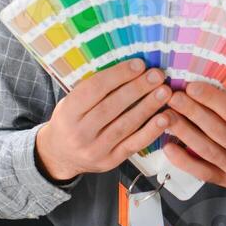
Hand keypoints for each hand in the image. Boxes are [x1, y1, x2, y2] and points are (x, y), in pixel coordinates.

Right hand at [36, 59, 173, 181]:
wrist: (61, 156)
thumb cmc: (71, 121)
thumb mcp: (70, 102)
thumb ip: (93, 89)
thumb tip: (128, 68)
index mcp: (67, 112)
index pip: (94, 90)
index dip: (118, 75)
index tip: (139, 64)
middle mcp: (79, 132)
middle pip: (111, 107)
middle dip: (137, 89)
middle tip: (157, 75)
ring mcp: (95, 149)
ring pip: (125, 126)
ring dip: (148, 107)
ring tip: (164, 92)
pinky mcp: (110, 161)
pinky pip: (133, 145)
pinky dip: (151, 131)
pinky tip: (165, 118)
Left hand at [160, 81, 225, 197]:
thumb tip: (221, 84)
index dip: (212, 99)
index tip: (193, 86)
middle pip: (216, 131)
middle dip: (192, 111)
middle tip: (172, 96)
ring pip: (206, 151)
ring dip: (183, 132)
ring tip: (167, 115)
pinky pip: (202, 172)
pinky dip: (183, 160)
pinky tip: (168, 147)